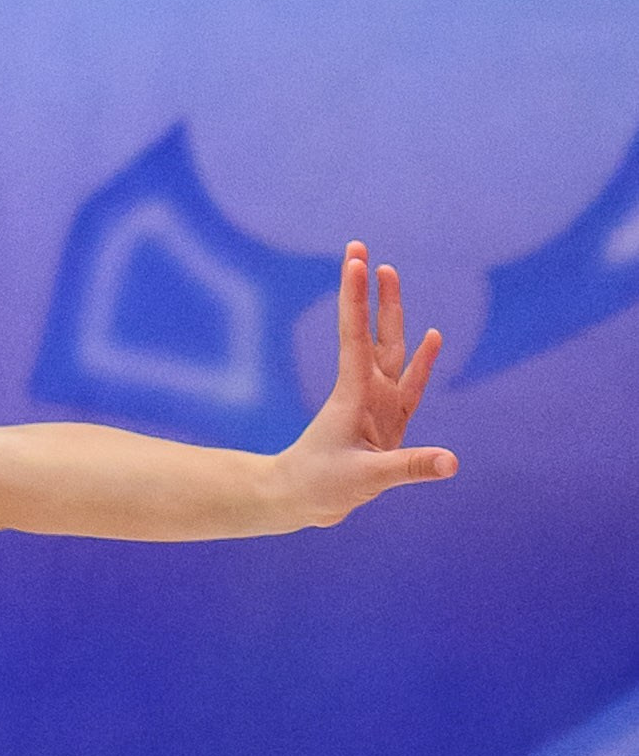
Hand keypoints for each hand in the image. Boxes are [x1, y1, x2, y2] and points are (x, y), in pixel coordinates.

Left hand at [275, 243, 455, 525]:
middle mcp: (367, 391)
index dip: (357, 298)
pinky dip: (424, 362)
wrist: (303, 501)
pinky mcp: (390, 422)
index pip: (355, 336)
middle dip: (373, 294)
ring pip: (392, 349)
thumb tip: (452, 462)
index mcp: (354, 395)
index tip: (356, 261)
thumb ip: (410, 467)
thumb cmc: (322, 486)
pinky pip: (411, 384)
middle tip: (367, 254)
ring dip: (393, 313)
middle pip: (375, 332)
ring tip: (391, 274)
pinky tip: (434, 336)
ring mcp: (378, 404)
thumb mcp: (367, 478)